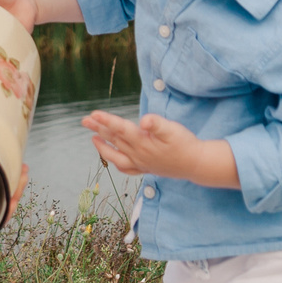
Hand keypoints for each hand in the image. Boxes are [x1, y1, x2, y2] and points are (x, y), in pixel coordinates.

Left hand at [81, 111, 237, 189]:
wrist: (197, 164)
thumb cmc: (186, 144)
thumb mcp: (174, 130)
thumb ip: (158, 124)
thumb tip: (144, 120)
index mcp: (143, 142)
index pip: (120, 129)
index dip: (106, 120)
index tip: (93, 114)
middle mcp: (138, 154)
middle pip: (114, 139)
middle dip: (98, 128)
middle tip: (84, 120)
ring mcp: (141, 163)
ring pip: (116, 154)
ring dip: (102, 145)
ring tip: (93, 137)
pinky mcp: (147, 168)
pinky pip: (126, 168)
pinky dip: (116, 162)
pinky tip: (112, 158)